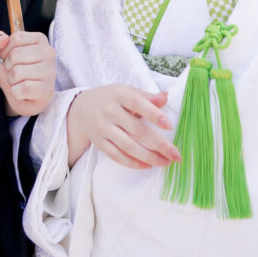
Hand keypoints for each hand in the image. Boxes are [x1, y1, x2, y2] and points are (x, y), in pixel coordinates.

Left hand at [0, 30, 55, 116]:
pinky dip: (16, 92)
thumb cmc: (15, 72)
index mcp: (40, 40)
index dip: (5, 50)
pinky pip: (23, 88)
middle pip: (15, 55)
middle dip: (7, 67)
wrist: (22, 99)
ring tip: (19, 82)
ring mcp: (50, 72)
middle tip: (14, 73)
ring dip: (11, 80)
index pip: (16, 38)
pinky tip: (23, 92)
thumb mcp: (2, 54)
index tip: (9, 58)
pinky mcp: (48, 90)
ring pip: (17, 72)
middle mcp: (49, 53)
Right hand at [66, 84, 180, 169]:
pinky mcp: (99, 143)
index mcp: (118, 94)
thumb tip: (166, 96)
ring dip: (149, 157)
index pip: (137, 103)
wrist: (81, 108)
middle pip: (136, 130)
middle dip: (159, 144)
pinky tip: (148, 165)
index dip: (153, 114)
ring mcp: (103, 128)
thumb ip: (146, 96)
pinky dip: (134, 163)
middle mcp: (109, 111)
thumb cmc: (111, 98)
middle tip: (176, 155)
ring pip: (128, 147)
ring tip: (166, 162)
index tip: (169, 125)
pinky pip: (117, 156)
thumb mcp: (126, 91)